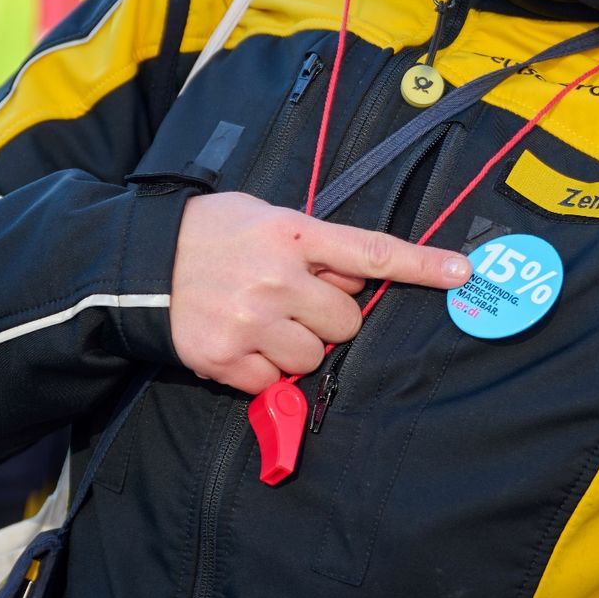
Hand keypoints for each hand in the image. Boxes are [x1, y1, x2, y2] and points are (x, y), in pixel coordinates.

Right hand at [169, 192, 471, 395]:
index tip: (462, 273)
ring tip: (263, 320)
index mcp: (292, 233)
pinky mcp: (225, 359)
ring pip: (313, 356)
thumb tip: (357, 279)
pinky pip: (274, 381)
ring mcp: (252, 321)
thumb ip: (314, 244)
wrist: (136, 265)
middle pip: (347, 321)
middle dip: (330, 317)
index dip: (422, 265)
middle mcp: (277, 278)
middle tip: (295, 301)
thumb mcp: (265, 217)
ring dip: (298, 345)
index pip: (372, 252)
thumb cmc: (210, 233)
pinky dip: (263, 369)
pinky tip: (240, 341)